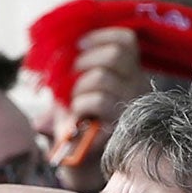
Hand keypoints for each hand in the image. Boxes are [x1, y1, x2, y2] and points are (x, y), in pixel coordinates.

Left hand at [50, 27, 142, 192]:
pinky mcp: (122, 123)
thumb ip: (71, 64)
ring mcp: (131, 103)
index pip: (126, 40)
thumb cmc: (75, 116)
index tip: (78, 45)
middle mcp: (136, 84)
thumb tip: (56, 41)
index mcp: (127, 70)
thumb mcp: (73, 84)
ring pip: (102, 77)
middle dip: (84, 61)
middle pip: (115, 54)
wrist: (77, 156)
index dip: (100, 36)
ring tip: (73, 102)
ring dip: (78, 87)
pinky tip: (77, 116)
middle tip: (72, 76)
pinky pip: (98, 101)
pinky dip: (79, 104)